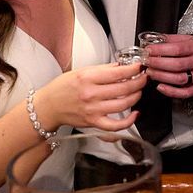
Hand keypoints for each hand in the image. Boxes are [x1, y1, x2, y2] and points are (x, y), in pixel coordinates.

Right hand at [33, 62, 147, 132]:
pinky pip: (115, 125)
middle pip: (124, 89)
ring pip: (123, 105)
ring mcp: (93, 110)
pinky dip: (129, 121)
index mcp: (87, 78)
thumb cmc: (62, 88)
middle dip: (139, 82)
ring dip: (136, 96)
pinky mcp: (94, 122)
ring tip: (138, 91)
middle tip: (143, 78)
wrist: (49, 106)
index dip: (133, 70)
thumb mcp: (81, 71)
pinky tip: (135, 113)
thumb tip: (122, 67)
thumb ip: (103, 69)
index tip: (140, 67)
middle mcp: (91, 94)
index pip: (118, 73)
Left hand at [143, 33, 192, 98]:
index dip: (160, 50)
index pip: (177, 49)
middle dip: (158, 64)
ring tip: (151, 73)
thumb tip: (152, 41)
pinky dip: (170, 91)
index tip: (149, 50)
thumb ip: (170, 40)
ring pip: (180, 79)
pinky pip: (185, 93)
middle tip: (147, 62)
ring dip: (162, 77)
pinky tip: (160, 86)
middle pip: (177, 65)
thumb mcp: (187, 39)